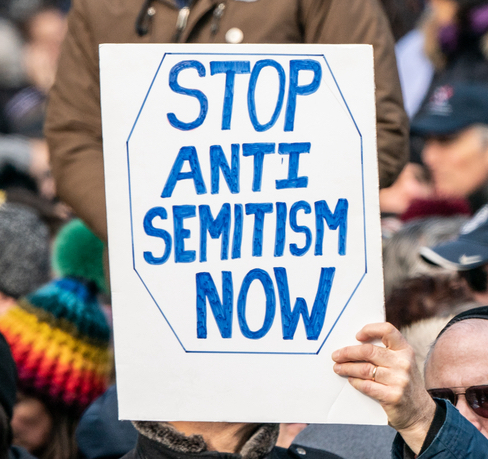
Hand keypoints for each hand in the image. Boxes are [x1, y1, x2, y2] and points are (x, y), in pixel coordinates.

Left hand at [332, 322, 435, 453]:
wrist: (420, 413)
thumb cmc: (403, 383)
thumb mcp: (401, 363)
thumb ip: (385, 352)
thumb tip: (354, 344)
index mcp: (405, 350)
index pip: (387, 330)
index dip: (370, 330)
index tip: (357, 336)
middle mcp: (404, 363)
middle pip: (369, 351)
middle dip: (348, 352)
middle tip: (336, 355)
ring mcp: (400, 380)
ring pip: (364, 369)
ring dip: (347, 368)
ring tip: (338, 368)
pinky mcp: (393, 396)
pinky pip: (367, 385)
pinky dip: (355, 382)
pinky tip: (350, 380)